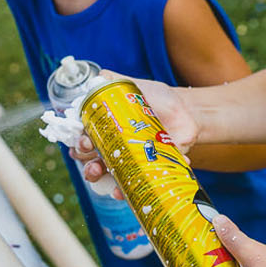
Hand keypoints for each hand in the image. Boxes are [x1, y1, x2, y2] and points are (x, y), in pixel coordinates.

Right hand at [71, 73, 199, 186]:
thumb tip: (97, 78)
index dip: (78, 145)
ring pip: (110, 178)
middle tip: (92, 160)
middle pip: (92, 163)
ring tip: (105, 178)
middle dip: (88, 166)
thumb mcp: (132, 85)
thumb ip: (111, 80)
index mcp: (105, 131)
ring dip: (104, 181)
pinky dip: (135, 188)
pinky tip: (135, 186)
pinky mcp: (149, 172)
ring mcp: (131, 163)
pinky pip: (140, 185)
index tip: (83, 142)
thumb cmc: (156, 98)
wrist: (187, 111)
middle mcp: (114, 150)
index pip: (83, 141)